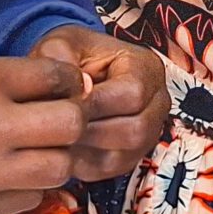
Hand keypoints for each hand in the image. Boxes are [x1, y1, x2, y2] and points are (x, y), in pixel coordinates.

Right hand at [0, 54, 91, 213]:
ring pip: (60, 167)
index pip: (58, 79)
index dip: (67, 82)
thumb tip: (48, 83)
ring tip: (35, 148)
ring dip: (55, 155)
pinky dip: (30, 185)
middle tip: (57, 117)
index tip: (62, 86)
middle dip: (72, 118)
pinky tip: (9, 173)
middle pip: (71, 124)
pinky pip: (31, 197)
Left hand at [33, 23, 169, 181]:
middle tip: (55, 130)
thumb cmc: (70, 55)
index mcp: (146, 67)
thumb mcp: (61, 43)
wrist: (74, 72)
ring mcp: (149, 132)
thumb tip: (78, 90)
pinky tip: (61, 153)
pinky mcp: (131, 155)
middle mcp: (157, 102)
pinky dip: (83, 165)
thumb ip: (61, 58)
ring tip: (56, 142)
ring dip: (86, 152)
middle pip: (135, 130)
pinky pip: (111, 170)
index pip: (133, 93)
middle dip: (90, 132)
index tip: (61, 106)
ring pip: (124, 155)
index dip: (95, 104)